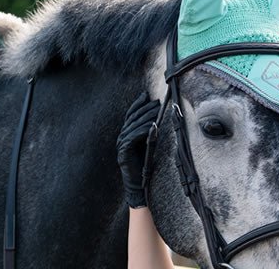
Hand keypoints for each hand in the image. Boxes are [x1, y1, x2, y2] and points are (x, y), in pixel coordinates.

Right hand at [117, 92, 159, 208]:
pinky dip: (144, 130)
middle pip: (133, 118)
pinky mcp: (123, 152)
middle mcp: (121, 137)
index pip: (131, 115)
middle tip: (157, 102)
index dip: (138, 104)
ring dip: (146, 117)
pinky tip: (153, 125)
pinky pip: (133, 137)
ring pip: (134, 126)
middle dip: (145, 108)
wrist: (139, 183)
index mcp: (126, 134)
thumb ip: (150, 131)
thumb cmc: (145, 164)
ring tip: (157, 111)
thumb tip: (157, 117)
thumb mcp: (149, 143)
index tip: (147, 95)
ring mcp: (121, 144)